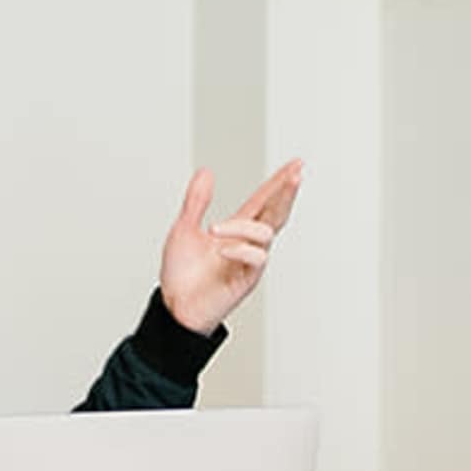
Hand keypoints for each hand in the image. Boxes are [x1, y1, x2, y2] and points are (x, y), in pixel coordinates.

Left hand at [159, 160, 303, 332]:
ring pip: (264, 234)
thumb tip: (205, 172)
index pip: (264, 200)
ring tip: (214, 229)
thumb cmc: (182, 274)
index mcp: (236, 230)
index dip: (279, 182)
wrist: (175, 306)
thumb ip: (196, 202)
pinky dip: (240, 249)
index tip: (296, 164)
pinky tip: (222, 250)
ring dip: (242, 227)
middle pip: (276, 212)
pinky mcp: (247, 279)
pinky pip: (256, 259)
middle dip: (286, 193)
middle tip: (296, 173)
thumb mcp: (183, 230)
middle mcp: (248, 243)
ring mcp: (250, 261)